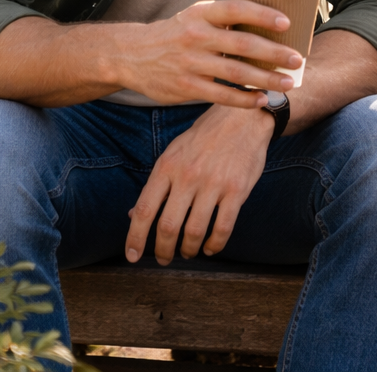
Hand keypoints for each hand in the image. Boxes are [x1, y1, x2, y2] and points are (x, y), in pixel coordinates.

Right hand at [112, 0, 302, 107]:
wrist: (132, 56)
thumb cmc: (176, 33)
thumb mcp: (196, 16)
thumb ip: (225, 18)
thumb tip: (269, 21)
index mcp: (201, 14)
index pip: (236, 9)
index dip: (263, 15)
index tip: (287, 23)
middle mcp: (196, 36)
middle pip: (242, 44)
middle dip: (274, 53)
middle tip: (297, 60)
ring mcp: (190, 63)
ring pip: (236, 73)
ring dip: (265, 79)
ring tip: (287, 83)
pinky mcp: (186, 87)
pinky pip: (221, 95)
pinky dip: (244, 99)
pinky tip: (261, 100)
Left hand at [125, 103, 273, 264]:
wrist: (243, 117)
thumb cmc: (205, 136)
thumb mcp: (175, 152)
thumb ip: (157, 183)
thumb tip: (134, 214)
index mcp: (168, 166)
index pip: (144, 210)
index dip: (135, 238)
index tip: (133, 256)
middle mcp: (188, 176)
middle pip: (168, 226)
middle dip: (163, 250)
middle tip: (163, 258)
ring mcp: (214, 183)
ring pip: (194, 231)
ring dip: (188, 249)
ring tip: (188, 252)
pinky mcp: (237, 190)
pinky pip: (223, 228)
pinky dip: (215, 244)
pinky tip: (210, 247)